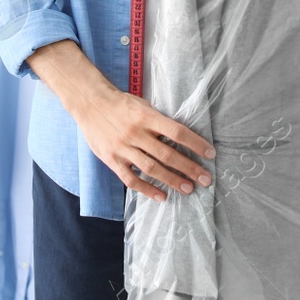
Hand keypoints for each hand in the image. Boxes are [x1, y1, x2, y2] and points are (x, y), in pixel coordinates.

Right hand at [76, 87, 215, 201]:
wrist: (90, 103)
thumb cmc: (120, 103)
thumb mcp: (142, 105)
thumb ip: (158, 121)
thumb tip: (180, 137)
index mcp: (146, 117)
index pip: (177, 132)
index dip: (195, 143)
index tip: (210, 153)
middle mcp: (136, 133)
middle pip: (167, 154)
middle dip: (189, 168)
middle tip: (205, 179)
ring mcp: (123, 148)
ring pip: (152, 169)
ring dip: (172, 180)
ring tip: (188, 188)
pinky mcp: (112, 160)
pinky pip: (131, 179)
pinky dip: (147, 189)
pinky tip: (161, 196)